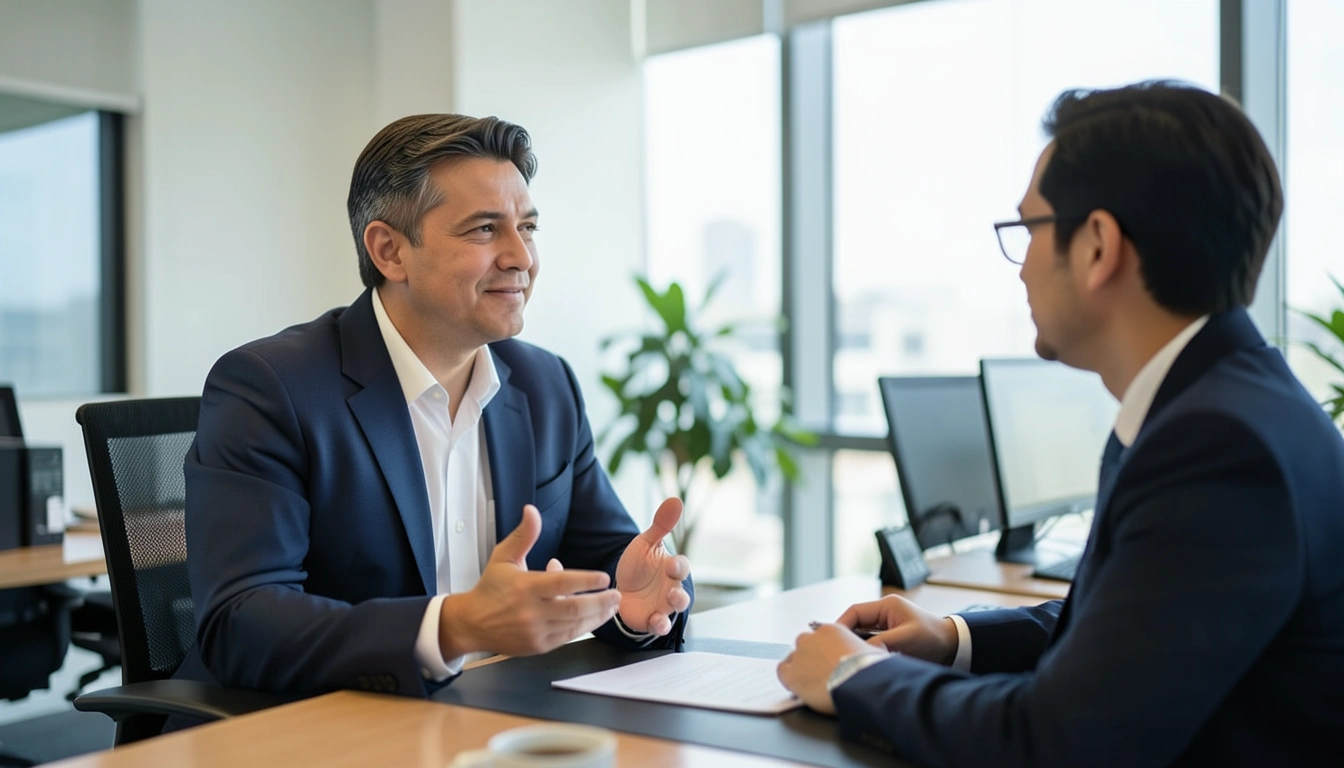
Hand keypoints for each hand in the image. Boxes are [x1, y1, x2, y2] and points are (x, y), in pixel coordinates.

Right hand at [438, 505, 620, 657]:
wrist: (471, 623)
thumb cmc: (490, 588)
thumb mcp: (504, 557)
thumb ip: (523, 535)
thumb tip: (531, 510)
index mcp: (524, 587)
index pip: (561, 583)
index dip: (586, 580)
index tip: (604, 577)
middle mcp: (530, 611)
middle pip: (573, 608)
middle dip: (600, 602)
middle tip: (617, 594)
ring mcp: (535, 631)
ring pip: (574, 625)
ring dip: (597, 616)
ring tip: (612, 606)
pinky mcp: (538, 646)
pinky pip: (567, 637)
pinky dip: (584, 627)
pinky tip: (595, 618)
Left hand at [614, 497, 691, 634]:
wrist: (622, 587)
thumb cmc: (639, 565)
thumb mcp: (646, 544)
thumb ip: (661, 525)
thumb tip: (675, 500)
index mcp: (671, 569)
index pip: (681, 567)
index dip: (678, 566)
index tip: (671, 564)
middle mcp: (671, 588)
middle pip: (683, 593)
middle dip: (680, 594)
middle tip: (673, 591)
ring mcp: (663, 606)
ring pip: (675, 610)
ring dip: (673, 609)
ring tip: (668, 605)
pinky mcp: (652, 620)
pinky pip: (660, 625)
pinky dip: (660, 625)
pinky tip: (654, 621)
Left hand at [777, 624, 883, 715]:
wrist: (860, 684)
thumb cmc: (871, 669)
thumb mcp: (876, 652)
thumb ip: (870, 649)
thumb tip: (877, 653)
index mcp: (832, 630)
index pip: (822, 636)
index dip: (825, 650)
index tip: (830, 661)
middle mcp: (812, 638)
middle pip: (805, 644)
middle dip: (812, 657)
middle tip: (821, 672)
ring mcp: (799, 655)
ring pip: (793, 657)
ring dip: (801, 667)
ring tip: (811, 682)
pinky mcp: (791, 673)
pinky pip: (782, 671)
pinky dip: (788, 678)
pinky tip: (797, 687)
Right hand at [837, 595, 958, 664]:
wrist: (955, 645)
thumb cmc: (935, 638)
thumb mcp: (907, 639)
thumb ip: (882, 642)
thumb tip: (859, 651)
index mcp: (887, 605)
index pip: (855, 612)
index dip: (840, 625)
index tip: (831, 641)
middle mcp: (884, 611)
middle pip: (855, 622)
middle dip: (845, 636)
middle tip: (834, 651)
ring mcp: (886, 623)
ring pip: (861, 633)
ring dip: (855, 644)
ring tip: (846, 657)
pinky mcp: (889, 635)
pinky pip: (870, 641)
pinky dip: (864, 649)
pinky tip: (861, 659)